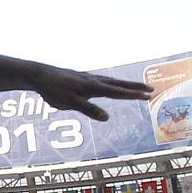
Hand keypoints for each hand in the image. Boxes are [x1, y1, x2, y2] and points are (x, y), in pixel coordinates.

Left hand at [35, 65, 152, 121]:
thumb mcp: (70, 102)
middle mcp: (94, 80)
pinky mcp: (82, 79)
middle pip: (119, 84)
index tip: (148, 96)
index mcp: (93, 87)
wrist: (40, 75)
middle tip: (151, 89)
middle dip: (135, 88)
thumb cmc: (54, 90)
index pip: (118, 92)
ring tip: (136, 87)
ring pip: (111, 81)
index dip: (133, 95)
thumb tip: (107, 117)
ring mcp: (88, 78)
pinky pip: (103, 81)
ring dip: (125, 84)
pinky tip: (110, 86)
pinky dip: (112, 83)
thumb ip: (88, 110)